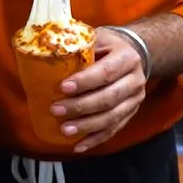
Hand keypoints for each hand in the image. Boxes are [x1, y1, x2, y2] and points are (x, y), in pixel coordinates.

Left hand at [51, 28, 147, 153]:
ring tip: (65, 130)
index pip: (105, 72)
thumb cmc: (109, 46)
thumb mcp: (99, 37)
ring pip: (112, 117)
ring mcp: (135, 100)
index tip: (63, 88)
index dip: (84, 82)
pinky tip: (79, 145)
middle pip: (108, 98)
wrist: (136, 54)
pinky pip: (114, 129)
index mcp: (127, 58)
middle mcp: (135, 80)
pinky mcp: (131, 113)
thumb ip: (80, 44)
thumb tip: (46, 50)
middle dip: (81, 106)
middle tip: (56, 110)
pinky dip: (96, 139)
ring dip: (87, 126)